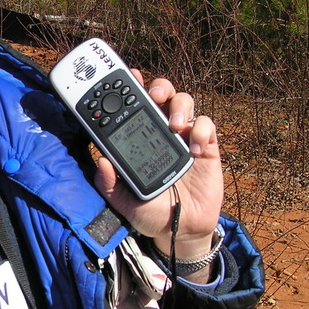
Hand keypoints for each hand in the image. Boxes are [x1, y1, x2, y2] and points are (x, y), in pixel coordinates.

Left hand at [93, 70, 222, 278]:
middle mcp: (161, 131)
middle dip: (158, 87)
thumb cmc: (150, 211)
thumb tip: (101, 162)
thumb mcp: (123, 201)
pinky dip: (202, 130)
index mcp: (139, 137)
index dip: (132, 88)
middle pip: (162, 95)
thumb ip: (110, 184)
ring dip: (179, 106)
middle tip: (153, 93)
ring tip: (174, 125)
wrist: (179, 231)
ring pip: (184, 103)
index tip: (128, 77)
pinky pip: (207, 126)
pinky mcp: (207, 148)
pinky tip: (195, 146)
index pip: (134, 106)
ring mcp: (185, 137)